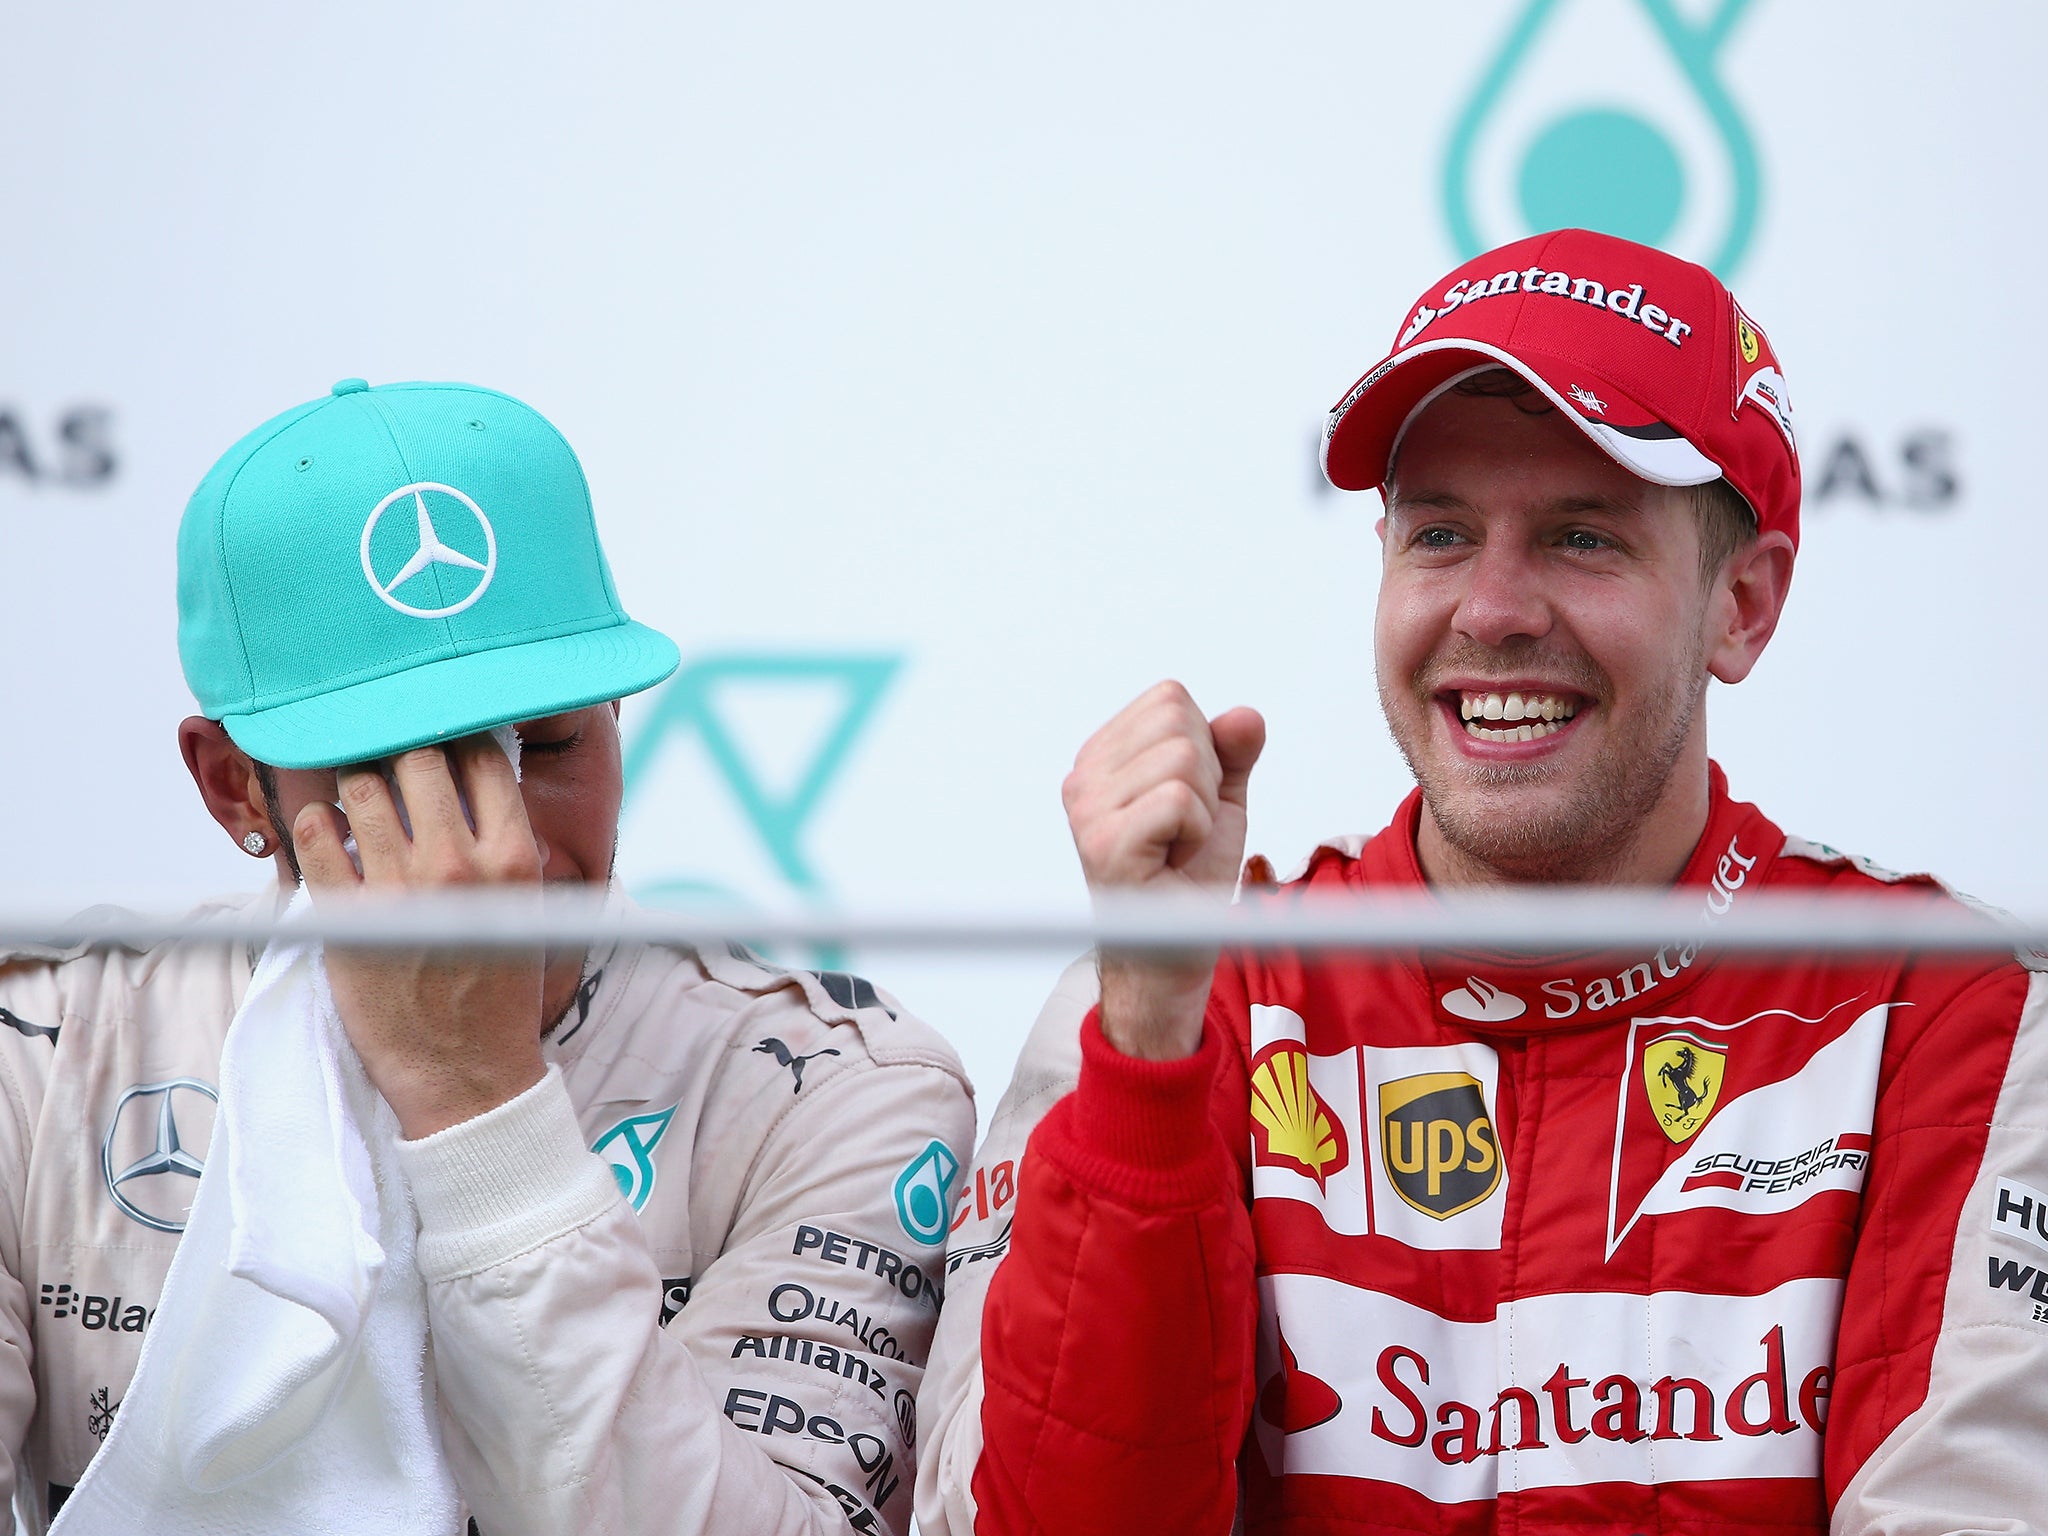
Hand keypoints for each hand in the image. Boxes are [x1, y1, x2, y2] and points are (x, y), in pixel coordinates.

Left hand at [295, 736, 548, 1137]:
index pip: (482, 759)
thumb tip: (478, 773)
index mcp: (512, 857)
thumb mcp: (527, 906)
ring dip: (355, 776)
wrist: (466, 1071)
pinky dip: (315, 821)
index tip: (441, 730)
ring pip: (362, 788)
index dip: (459, 734)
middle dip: (402, 743)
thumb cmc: (499, 985)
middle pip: (419, 759)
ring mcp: (398, 890)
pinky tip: (324, 825)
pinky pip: (316, 838)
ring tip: (356, 782)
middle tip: (389, 744)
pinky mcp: (349, 917)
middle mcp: (456, 864)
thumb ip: (504, 840)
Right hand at [1061, 682, 1264, 1059]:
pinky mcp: (1104, 842)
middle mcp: (1084, 777)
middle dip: (1207, 776)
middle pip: (1178, 720)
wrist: (1171, 955)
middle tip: (1187, 830)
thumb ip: (1232, 754)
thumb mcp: (1220, 803)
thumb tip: (1246, 716)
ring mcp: (1087, 809)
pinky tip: (1175, 861)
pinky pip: (1180, 799)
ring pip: (1183, 758)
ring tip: (1179, 847)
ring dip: (1204, 808)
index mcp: (1102, 757)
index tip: (1188, 804)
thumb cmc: (1187, 879)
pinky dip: (1198, 831)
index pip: (1171, 699)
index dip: (1204, 748)